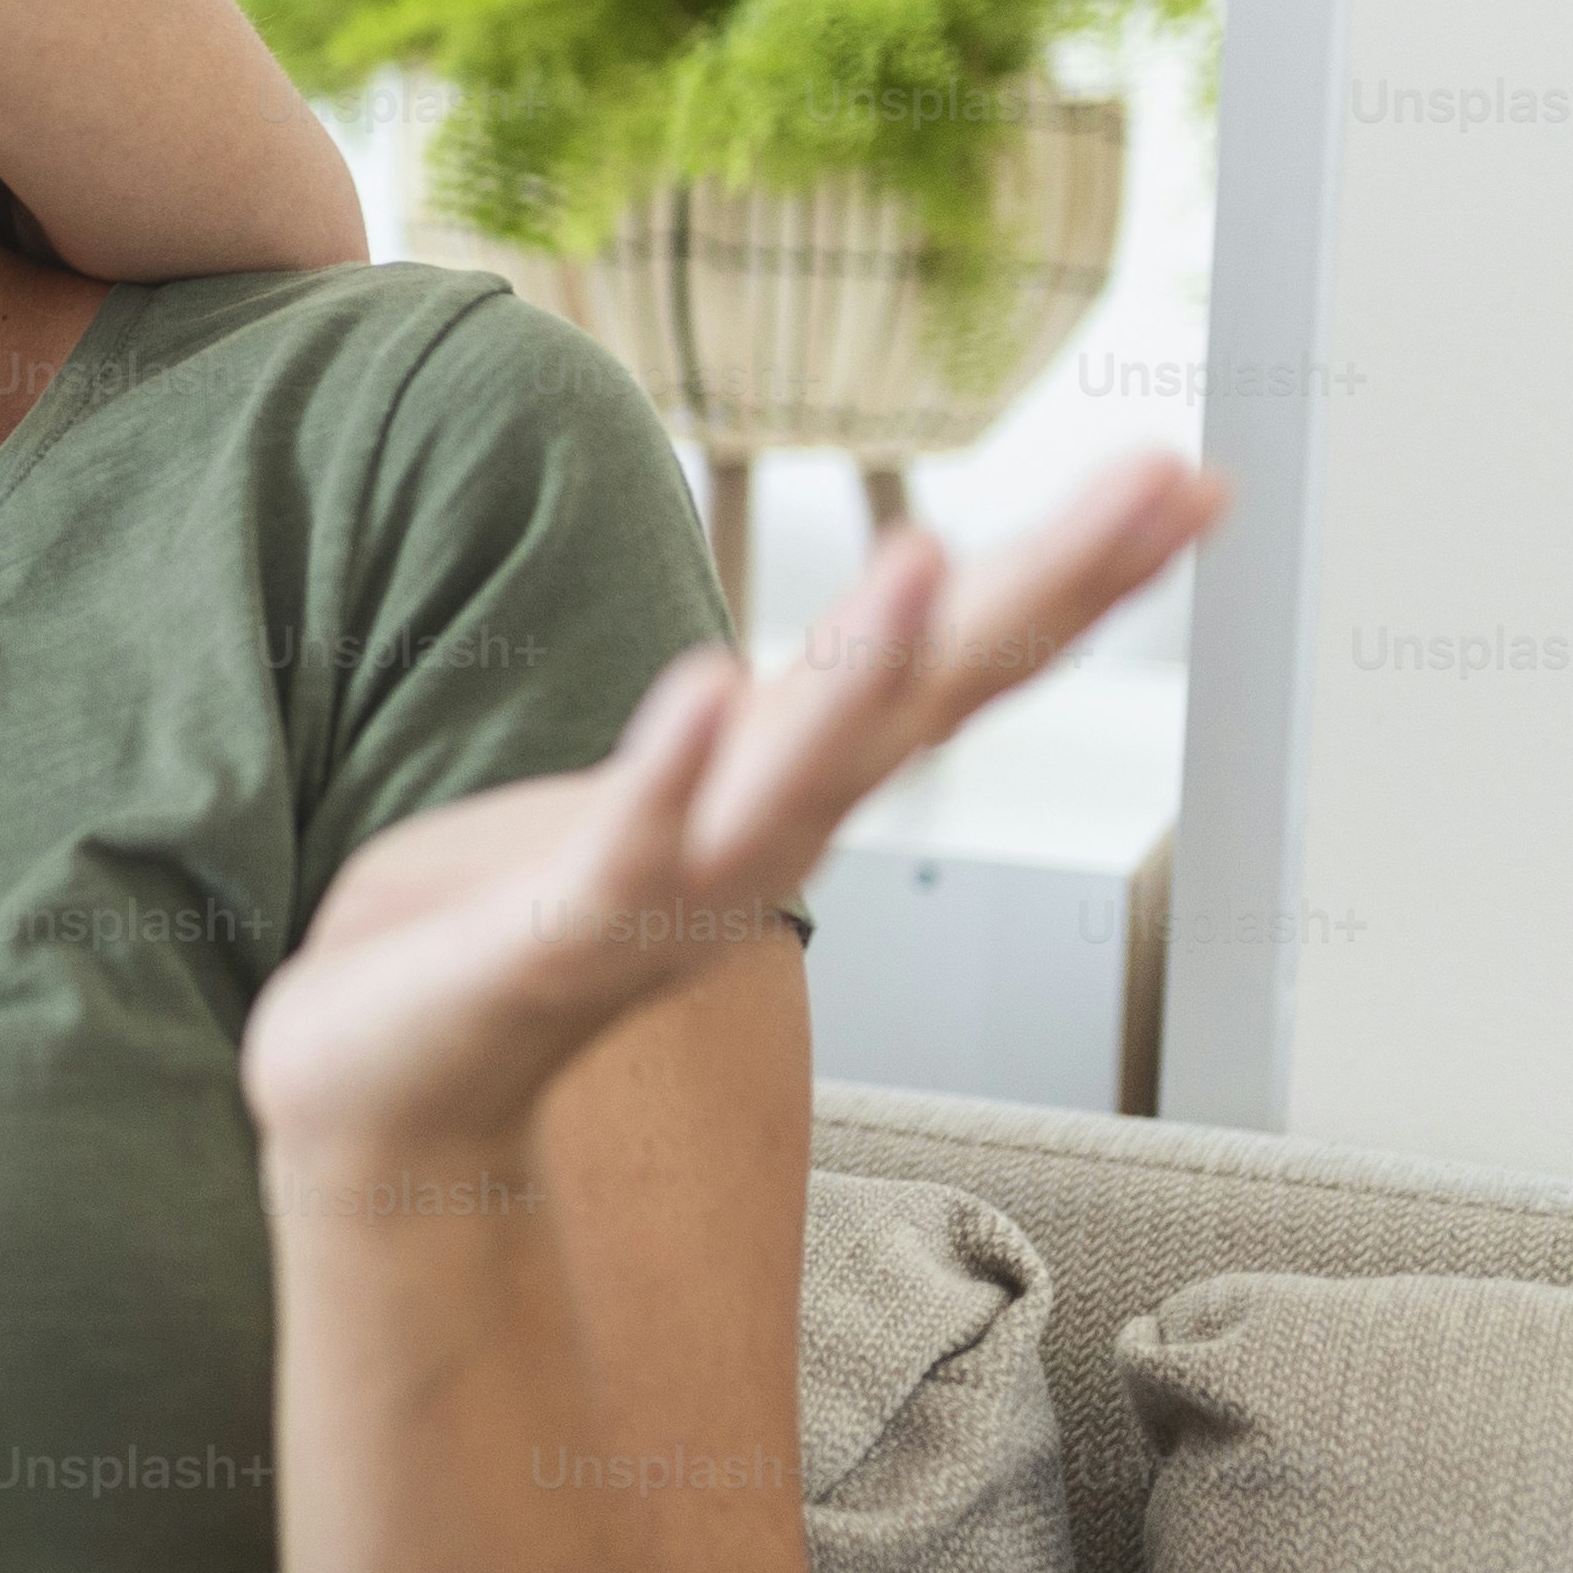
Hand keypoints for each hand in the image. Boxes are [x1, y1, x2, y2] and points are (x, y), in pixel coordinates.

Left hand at [240, 453, 1228, 1170]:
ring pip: (798, 777)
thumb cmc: (504, 932)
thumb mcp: (644, 795)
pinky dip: (670, 772)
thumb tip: (774, 663)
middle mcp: (760, 837)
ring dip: (865, 672)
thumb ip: (724, 739)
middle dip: (1045, 591)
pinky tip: (707, 686)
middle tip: (1163, 484)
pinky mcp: (557, 934)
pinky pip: (628, 847)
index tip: (1186, 475)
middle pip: (928, 700)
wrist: (385, 1097)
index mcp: (778, 782)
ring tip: (930, 554)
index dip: (1068, 574)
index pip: (949, 666)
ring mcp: (670, 893)